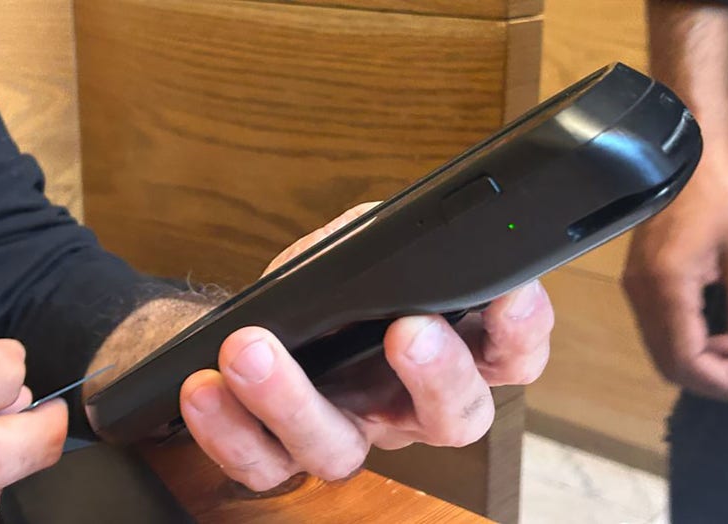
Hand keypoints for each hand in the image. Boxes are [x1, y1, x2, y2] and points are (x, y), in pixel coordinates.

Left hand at [180, 204, 553, 490]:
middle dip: (440, 377)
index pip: (508, 354)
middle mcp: (403, 406)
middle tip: (410, 332)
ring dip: (295, 400)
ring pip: (341, 451)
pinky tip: (206, 386)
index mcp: (441, 353)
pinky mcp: (280, 456)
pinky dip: (231, 429)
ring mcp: (344, 434)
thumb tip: (386, 234)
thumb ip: (373, 242)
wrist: (233, 329)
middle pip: (455, 420)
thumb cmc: (308, 293)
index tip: (509, 294)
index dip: (521, 332)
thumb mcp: (346, 251)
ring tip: (253, 351)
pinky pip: (263, 464)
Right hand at [624, 151, 727, 404]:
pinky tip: (721, 334)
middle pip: (671, 363)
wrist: (686, 156)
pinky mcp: (639, 282)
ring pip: (664, 350)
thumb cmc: (722, 195)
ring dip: (703, 364)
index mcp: (669, 287)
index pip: (688, 359)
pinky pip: (660, 330)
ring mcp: (636, 289)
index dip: (726, 384)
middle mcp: (643, 295)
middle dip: (715, 381)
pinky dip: (690, 343)